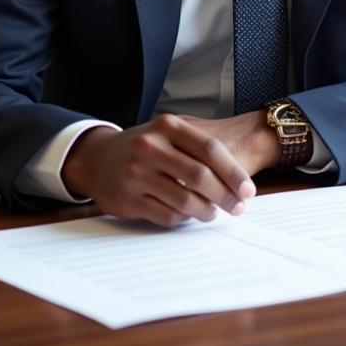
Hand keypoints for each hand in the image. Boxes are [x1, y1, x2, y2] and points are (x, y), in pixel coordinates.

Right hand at [61, 111, 277, 226]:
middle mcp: (150, 147)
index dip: (233, 172)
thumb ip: (199, 144)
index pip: (210, 149)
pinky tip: (191, 215)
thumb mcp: (169, 132)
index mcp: (167, 126)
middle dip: (225, 195)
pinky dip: (184, 219)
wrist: (97, 158)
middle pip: (200, 176)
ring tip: (215, 212)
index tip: (248, 189)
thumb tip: (239, 171)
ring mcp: (136, 174)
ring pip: (185, 200)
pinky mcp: (127, 200)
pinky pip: (166, 215)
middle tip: (239, 207)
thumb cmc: (145, 145)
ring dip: (207, 211)